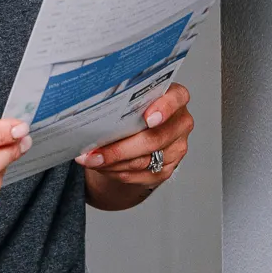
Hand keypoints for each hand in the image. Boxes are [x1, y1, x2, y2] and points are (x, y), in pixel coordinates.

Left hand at [79, 84, 191, 203]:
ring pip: (144, 161)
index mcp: (175, 97)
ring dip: (113, 162)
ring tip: (91, 160)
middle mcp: (180, 123)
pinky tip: (102, 166)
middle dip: (120, 148)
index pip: (177, 99)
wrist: (139, 132)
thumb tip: (94, 110)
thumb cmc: (134, 109)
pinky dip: (117, 172)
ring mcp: (176, 148)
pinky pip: (140, 175)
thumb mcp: (132, 98)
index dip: (164, 109)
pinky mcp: (167, 169)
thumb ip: (124, 101)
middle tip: (94, 152)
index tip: (148, 119)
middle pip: (154, 139)